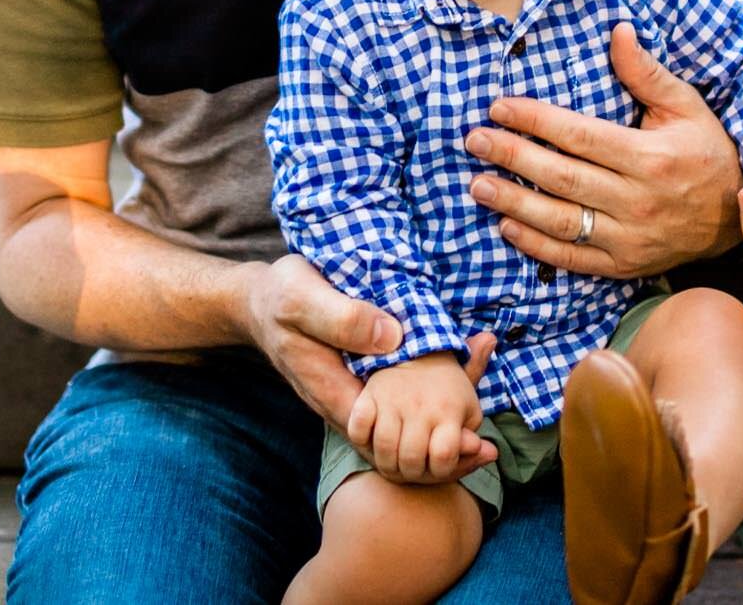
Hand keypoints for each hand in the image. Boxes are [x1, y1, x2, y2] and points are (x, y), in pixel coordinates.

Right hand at [237, 254, 497, 465]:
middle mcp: (341, 400)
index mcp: (329, 387)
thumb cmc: (280, 296)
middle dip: (434, 446)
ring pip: (396, 425)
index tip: (463, 437)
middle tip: (484, 446)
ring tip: (480, 434)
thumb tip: (392, 337)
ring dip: (433, 430)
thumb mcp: (303, 298)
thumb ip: (342, 318)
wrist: (259, 300)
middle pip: (392, 439)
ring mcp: (350, 394)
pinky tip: (458, 390)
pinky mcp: (358, 381)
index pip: (379, 433)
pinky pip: (394, 402)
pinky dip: (425, 403)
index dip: (421, 440)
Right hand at [346, 354, 487, 482]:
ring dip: (386, 464)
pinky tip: (372, 441)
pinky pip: (358, 428)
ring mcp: (392, 400)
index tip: (440, 463)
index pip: (445, 457)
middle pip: (411, 460)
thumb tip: (491, 453)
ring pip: (383, 449)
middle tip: (413, 471)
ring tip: (394, 463)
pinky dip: (361, 440)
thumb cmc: (447, 391)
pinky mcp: (369, 395)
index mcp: (449, 410)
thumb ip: (474, 438)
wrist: (419, 352)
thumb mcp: (469, 409)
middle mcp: (420, 405)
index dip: (443, 470)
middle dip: (412, 475)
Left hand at [464, 22, 742, 276]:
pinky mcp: (624, 265)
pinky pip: (573, 258)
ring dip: (514, 204)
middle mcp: (637, 200)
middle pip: (562, 177)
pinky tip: (507, 227)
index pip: (579, 135)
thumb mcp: (686, 105)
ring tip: (477, 185)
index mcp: (651, 157)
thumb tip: (618, 30)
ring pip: (561, 221)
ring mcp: (630, 238)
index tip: (500, 107)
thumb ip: (646, 72)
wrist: (737, 218)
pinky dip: (537, 246)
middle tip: (475, 140)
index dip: (535, 120)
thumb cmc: (707, 152)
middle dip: (512, 157)